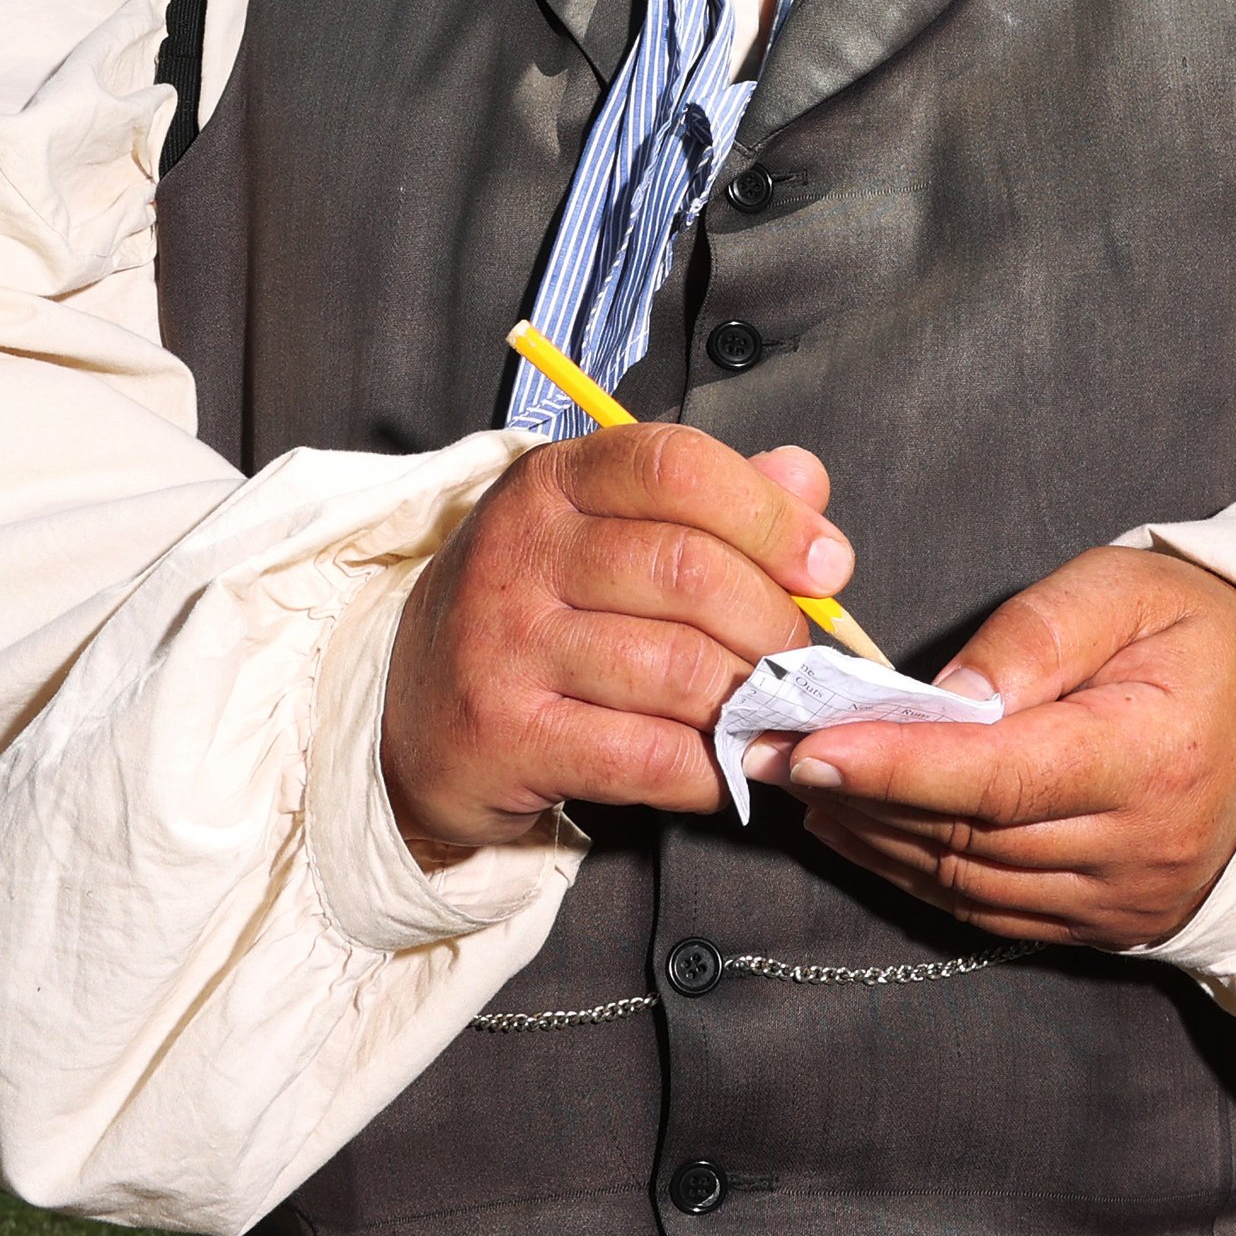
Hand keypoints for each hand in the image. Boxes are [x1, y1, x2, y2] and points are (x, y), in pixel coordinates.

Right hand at [382, 425, 849, 849]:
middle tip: (797, 657)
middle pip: (688, 571)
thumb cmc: (539, 608)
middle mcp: (521, 551)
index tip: (827, 564)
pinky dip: (710, 768)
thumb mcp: (606, 528)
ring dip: (748, 701)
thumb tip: (807, 480)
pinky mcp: (504, 736)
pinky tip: (725, 765)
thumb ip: (715, 497)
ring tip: (767, 711)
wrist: (408, 708)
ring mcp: (504, 645)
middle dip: (772, 622)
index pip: (674, 466)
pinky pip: (646, 757)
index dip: (769, 514)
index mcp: (555, 481)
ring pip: (677, 669)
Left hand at [745, 545, 1235, 950]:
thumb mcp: (1128, 591)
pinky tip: (862, 827)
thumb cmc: (1201, 636)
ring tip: (796, 781)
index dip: (896, 765)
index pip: (999, 776)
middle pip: (969, 834)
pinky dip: (914, 871)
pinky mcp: (1105, 926)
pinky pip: (989, 911)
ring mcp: (1122, 901)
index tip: (808, 747)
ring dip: (873, 835)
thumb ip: (1035, 636)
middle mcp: (1137, 848)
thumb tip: (946, 699)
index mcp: (1150, 756)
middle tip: (762, 748)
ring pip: (966, 882)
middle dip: (857, 795)